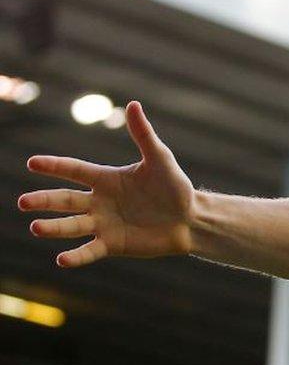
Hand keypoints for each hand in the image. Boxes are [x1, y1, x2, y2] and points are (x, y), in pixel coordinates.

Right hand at [18, 101, 195, 266]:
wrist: (190, 218)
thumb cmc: (175, 187)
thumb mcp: (160, 159)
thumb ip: (144, 135)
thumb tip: (133, 104)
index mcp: (106, 179)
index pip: (74, 170)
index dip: (54, 166)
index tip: (33, 163)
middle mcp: (98, 201)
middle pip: (65, 200)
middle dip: (44, 201)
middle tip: (23, 203)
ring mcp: (103, 224)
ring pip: (72, 226)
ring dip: (54, 227)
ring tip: (36, 227)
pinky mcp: (112, 244)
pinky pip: (90, 251)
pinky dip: (76, 256)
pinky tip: (62, 260)